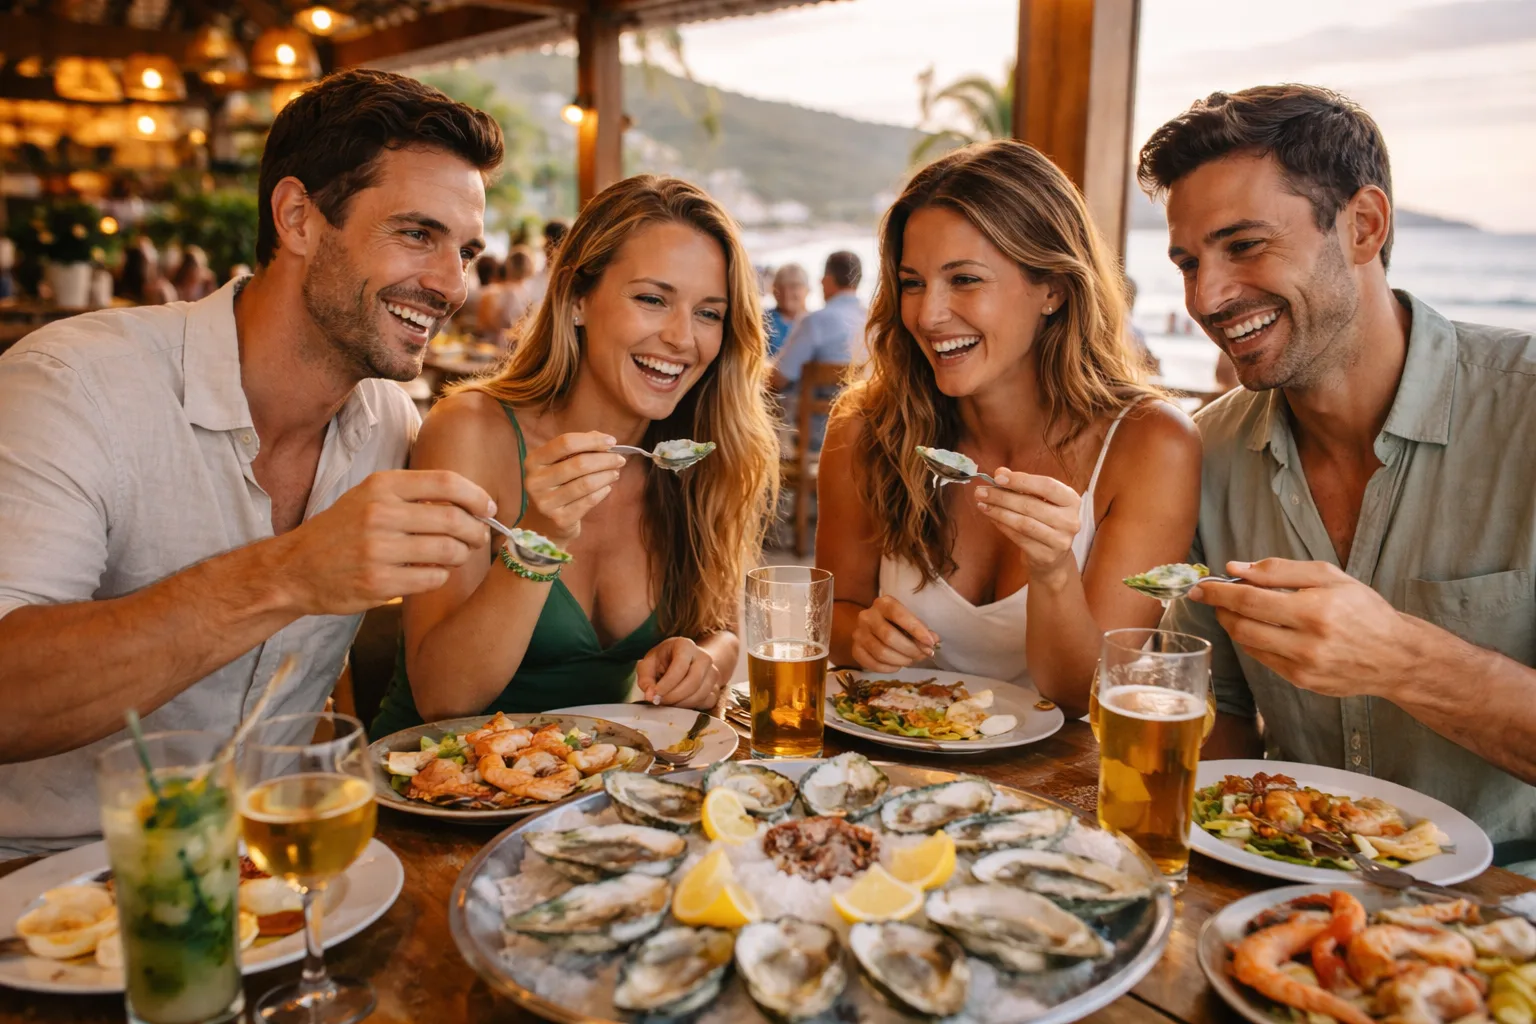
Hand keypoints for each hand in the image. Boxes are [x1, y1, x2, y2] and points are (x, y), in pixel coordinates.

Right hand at [273, 469, 493, 615]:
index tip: (488, 508)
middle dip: (476, 531)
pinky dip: (440, 576)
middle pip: (453, 520)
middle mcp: (380, 513)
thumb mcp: (370, 497)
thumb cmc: (342, 530)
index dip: (476, 496)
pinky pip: (432, 578)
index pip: (446, 483)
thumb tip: (470, 500)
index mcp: (381, 486)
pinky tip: (431, 573)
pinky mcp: (378, 581)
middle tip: (479, 538)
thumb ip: (413, 494)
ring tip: (455, 556)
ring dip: (460, 555)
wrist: (296, 568)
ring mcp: (378, 549)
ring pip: (448, 551)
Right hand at [519, 432, 625, 544]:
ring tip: (615, 473)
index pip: (565, 443)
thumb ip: (578, 448)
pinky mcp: (560, 519)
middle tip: (620, 460)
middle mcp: (536, 481)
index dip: (592, 441)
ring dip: (607, 475)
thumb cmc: (555, 486)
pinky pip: (589, 501)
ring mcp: (546, 502)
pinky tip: (607, 487)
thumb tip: (603, 438)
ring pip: (586, 483)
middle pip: (579, 464)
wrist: (543, 524)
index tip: (612, 442)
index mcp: (534, 461)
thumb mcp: (557, 464)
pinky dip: (602, 491)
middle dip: (605, 460)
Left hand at [636, 637, 722, 709]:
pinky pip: (707, 701)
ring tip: (667, 702)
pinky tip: (680, 702)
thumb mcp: (649, 663)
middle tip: (660, 702)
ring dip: (682, 704)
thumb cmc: (664, 660)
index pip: (679, 668)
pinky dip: (693, 707)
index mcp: (685, 645)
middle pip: (693, 682)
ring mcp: (713, 672)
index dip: (666, 685)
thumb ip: (646, 678)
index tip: (654, 695)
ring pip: (701, 694)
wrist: (685, 661)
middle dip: (674, 696)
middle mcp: (703, 657)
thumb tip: (650, 695)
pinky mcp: (717, 686)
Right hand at [850, 596, 937, 672]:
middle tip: (923, 655)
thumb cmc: (897, 624)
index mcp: (883, 603)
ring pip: (880, 652)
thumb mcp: (910, 622)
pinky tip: (897, 666)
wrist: (873, 630)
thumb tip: (933, 641)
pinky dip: (889, 668)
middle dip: (910, 649)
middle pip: (888, 636)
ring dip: (901, 660)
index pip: (898, 615)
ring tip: (911, 660)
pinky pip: (872, 664)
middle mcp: (867, 616)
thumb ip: (922, 630)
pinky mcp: (855, 650)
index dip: (916, 630)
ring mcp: (858, 633)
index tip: (930, 643)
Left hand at [974, 469, 1080, 586]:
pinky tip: (992, 518)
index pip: (1047, 485)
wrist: (1053, 557)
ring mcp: (1060, 540)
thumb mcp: (1039, 500)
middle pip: (1030, 505)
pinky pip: (1018, 537)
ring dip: (998, 512)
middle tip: (981, 492)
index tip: (998, 478)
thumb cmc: (1045, 521)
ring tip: (982, 504)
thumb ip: (1021, 485)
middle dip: (1002, 497)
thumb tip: (1000, 472)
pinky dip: (1002, 526)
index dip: (1021, 480)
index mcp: (1072, 500)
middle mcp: (1070, 521)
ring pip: (1023, 523)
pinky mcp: (1046, 555)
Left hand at [1189, 558, 1414, 698]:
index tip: (1200, 587)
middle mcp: (1307, 642)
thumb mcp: (1329, 577)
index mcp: (1314, 610)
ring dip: (1233, 625)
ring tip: (1236, 610)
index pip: (1249, 599)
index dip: (1218, 592)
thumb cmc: (1364, 610)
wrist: (1396, 656)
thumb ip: (1279, 570)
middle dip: (1221, 609)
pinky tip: (1259, 629)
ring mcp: (1303, 667)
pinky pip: (1263, 659)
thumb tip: (1236, 568)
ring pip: (1248, 644)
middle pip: (1242, 625)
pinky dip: (1253, 642)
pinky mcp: (1302, 682)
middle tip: (1214, 597)